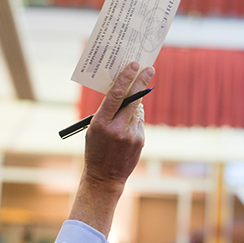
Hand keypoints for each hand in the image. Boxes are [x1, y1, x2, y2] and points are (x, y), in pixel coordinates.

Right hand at [69, 62, 153, 235]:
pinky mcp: (140, 141)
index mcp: (101, 123)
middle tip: (149, 68)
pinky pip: (139, 122)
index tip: (135, 65)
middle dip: (141, 81)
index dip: (126, 78)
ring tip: (123, 115)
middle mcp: (117, 128)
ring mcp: (131, 135)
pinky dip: (134, 120)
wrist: (105, 177)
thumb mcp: (94, 129)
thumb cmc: (95, 149)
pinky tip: (126, 129)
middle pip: (133, 99)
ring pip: (137, 110)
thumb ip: (108, 112)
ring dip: (134, 105)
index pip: (116, 95)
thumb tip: (125, 94)